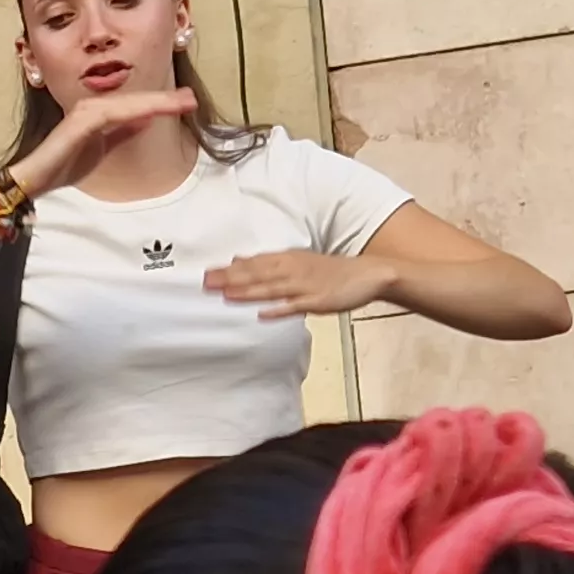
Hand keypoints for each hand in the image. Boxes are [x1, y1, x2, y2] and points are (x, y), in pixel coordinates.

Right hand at [11, 86, 199, 194]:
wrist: (37, 178)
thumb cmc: (64, 164)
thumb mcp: (102, 147)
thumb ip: (122, 132)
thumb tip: (145, 120)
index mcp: (99, 113)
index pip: (136, 106)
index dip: (161, 103)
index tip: (186, 103)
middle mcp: (93, 107)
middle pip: (136, 101)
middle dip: (165, 100)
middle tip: (191, 98)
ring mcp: (87, 112)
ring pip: (129, 104)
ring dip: (156, 102)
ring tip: (181, 103)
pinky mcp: (81, 122)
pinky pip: (113, 113)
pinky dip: (135, 111)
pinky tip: (153, 111)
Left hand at [206, 251, 398, 320]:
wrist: (368, 273)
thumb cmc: (330, 271)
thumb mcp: (298, 261)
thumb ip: (269, 264)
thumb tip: (238, 261)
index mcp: (288, 259)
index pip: (254, 263)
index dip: (230, 269)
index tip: (206, 274)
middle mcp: (294, 270)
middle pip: (258, 275)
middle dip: (231, 280)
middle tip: (206, 284)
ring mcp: (306, 286)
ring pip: (272, 289)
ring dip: (249, 292)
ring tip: (226, 296)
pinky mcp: (318, 301)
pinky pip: (296, 307)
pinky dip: (279, 310)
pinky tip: (263, 314)